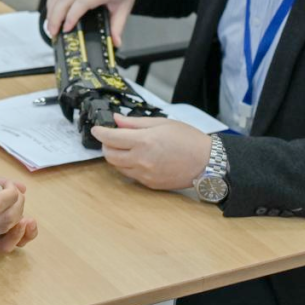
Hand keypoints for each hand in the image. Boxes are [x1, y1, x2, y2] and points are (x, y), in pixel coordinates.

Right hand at [44, 0, 138, 42]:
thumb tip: (115, 43)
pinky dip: (51, 3)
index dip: (72, 16)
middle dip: (56, 17)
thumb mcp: (124, 8)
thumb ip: (118, 26)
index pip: (83, 1)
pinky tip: (51, 14)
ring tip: (51, 27)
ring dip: (51, 11)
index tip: (67, 29)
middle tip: (54, 32)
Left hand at [91, 114, 211, 189]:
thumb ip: (135, 123)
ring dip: (115, 157)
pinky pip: (130, 175)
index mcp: (144, 141)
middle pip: (109, 155)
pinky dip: (127, 166)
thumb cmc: (188, 140)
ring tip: (124, 147)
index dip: (100, 132)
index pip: (111, 138)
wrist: (207, 162)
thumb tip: (117, 120)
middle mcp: (141, 160)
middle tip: (111, 138)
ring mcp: (145, 174)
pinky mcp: (150, 184)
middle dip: (106, 145)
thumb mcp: (162, 123)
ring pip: (118, 167)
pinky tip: (136, 158)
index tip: (97, 129)